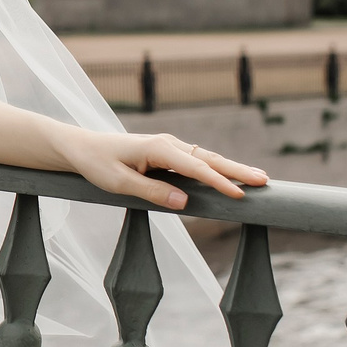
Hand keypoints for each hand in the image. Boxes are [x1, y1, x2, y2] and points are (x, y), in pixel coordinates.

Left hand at [57, 129, 268, 211]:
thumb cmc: (96, 165)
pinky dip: (217, 168)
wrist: (81, 148)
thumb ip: (151, 192)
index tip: (240, 195)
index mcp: (158, 149)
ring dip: (232, 168)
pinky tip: (231, 175)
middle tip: (265, 181)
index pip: (197, 167)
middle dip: (238, 170)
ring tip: (258, 178)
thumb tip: (184, 202)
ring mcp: (170, 147)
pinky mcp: (168, 153)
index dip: (219, 182)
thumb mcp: (118, 183)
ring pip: (207, 158)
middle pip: (209, 158)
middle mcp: (168, 144)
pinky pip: (198, 161)